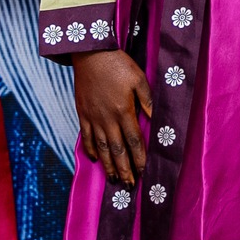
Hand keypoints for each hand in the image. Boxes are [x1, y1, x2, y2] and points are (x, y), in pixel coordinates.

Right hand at [73, 50, 151, 184]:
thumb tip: (156, 119)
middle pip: (117, 150)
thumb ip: (148, 101)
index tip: (144, 172)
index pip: (134, 140)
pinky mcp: (83, 114)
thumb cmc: (118, 64)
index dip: (139, 158)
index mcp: (123, 110)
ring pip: (101, 147)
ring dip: (108, 165)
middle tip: (129, 185)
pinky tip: (95, 159)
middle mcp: (107, 118)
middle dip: (124, 169)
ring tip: (114, 179)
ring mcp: (93, 117)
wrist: (90, 54)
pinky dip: (90, 150)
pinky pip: (86, 137)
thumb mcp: (139, 79)